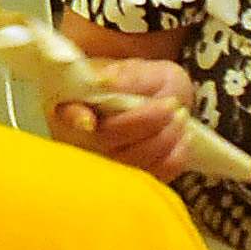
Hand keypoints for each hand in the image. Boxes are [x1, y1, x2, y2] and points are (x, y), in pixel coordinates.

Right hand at [56, 55, 196, 182]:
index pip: (67, 115)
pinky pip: (152, 177)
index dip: (75, 119)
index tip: (89, 122)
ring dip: (164, 139)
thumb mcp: (139, 70)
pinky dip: (174, 158)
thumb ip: (126, 78)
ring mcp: (104, 164)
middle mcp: (81, 140)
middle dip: (145, 123)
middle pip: (106, 141)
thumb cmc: (142, 82)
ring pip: (131, 162)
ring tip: (181, 117)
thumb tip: (107, 83)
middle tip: (172, 104)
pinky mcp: (129, 179)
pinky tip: (183, 138)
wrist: (158, 101)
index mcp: (73, 104)